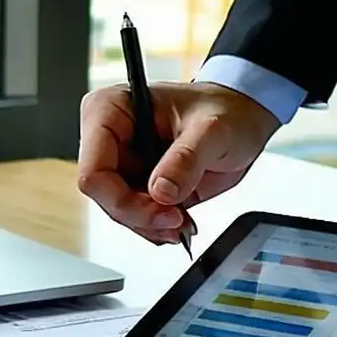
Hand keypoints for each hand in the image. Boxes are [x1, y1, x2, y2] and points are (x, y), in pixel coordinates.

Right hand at [77, 81, 278, 243]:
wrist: (242, 119)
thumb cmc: (225, 109)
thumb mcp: (213, 129)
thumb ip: (186, 158)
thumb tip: (161, 191)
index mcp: (110, 111)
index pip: (93, 170)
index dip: (123, 199)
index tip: (162, 207)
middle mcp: (108, 138)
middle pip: (104, 196)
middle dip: (140, 214)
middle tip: (176, 218)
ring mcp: (121, 162)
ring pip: (117, 211)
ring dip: (149, 224)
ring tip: (181, 220)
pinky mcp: (135, 182)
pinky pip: (133, 216)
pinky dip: (156, 226)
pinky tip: (178, 220)